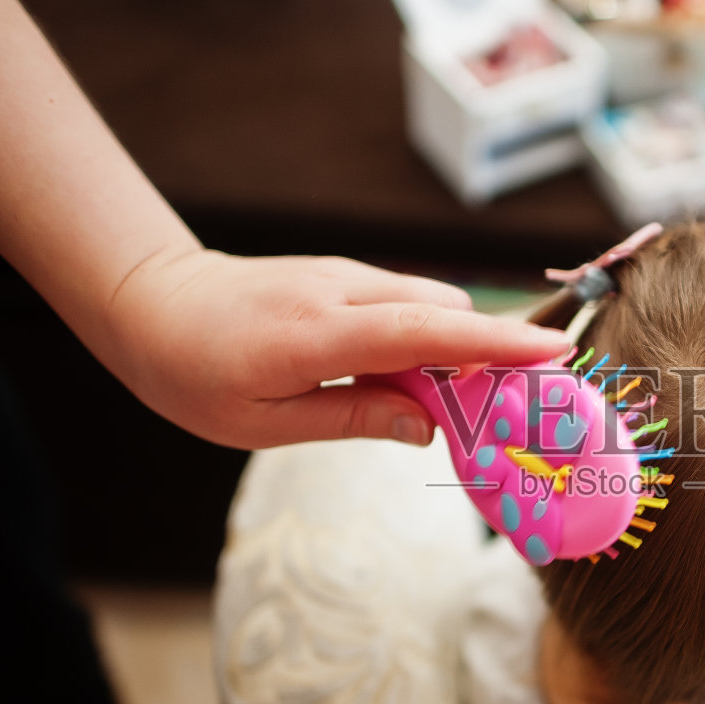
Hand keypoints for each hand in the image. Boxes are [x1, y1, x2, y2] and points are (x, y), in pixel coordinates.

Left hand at [100, 248, 569, 448]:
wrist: (150, 301)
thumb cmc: (193, 374)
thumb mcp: (260, 424)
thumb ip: (352, 419)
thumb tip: (429, 427)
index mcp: (314, 335)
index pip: (422, 333)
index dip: (493, 344)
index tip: (554, 353)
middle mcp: (339, 292)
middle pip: (444, 312)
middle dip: (489, 356)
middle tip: (512, 413)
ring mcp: (344, 276)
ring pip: (431, 304)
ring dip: (456, 351)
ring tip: (450, 408)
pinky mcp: (346, 276)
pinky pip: (408, 304)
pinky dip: (428, 339)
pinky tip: (411, 381)